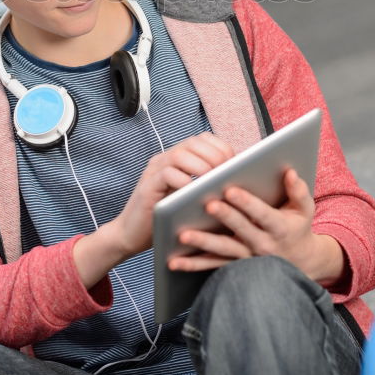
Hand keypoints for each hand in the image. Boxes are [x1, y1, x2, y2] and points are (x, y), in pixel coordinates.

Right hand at [111, 132, 234, 260]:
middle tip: (226, 173)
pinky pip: (166, 174)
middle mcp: (166, 158)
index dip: (222, 148)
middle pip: (195, 142)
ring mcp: (155, 170)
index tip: (235, 165)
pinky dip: (183, 181)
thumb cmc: (168, 220)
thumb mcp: (193, 200)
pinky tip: (192, 193)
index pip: (204, 139)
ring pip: (180, 154)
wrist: (132, 235)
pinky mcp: (147, 185)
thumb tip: (242, 187)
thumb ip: (210, 189)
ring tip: (211, 181)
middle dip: (215, 155)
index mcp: (180, 158)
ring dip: (201, 166)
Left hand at [168, 167, 331, 280]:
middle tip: (207, 205)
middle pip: (240, 230)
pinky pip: (212, 266)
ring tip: (182, 234)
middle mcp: (262, 245)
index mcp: (278, 228)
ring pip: (223, 251)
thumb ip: (298, 191)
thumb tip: (289, 172)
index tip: (231, 189)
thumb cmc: (298, 228)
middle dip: (224, 217)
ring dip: (202, 244)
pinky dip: (193, 265)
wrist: (300, 262)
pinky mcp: (235, 267)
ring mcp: (247, 258)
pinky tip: (174, 261)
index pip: (262, 213)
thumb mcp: (304, 210)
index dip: (247, 202)